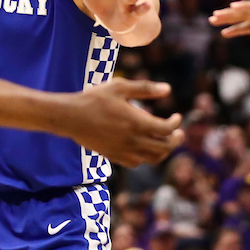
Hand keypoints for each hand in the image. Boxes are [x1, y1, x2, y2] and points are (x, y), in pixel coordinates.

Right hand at [62, 79, 183, 167]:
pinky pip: (136, 163)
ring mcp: (124, 150)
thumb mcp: (119, 87)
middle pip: (165, 147)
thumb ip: (144, 88)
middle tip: (178, 133)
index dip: (176, 124)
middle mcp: (133, 140)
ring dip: (163, 151)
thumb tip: (167, 89)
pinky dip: (145, 157)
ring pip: (152, 158)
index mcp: (137, 122)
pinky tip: (143, 148)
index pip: (167, 129)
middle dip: (176, 140)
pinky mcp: (114, 156)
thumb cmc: (95, 99)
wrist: (71, 117)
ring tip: (164, 142)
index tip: (177, 117)